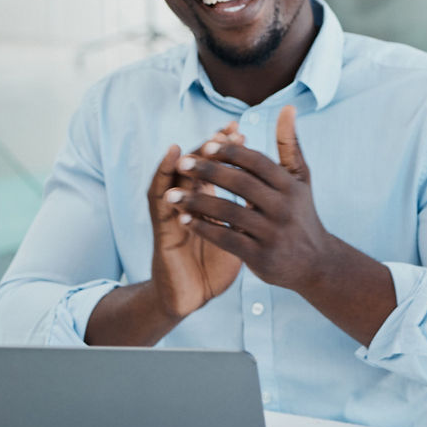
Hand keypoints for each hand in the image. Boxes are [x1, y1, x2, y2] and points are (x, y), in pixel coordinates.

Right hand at [147, 124, 244, 318]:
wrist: (194, 296)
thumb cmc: (215, 264)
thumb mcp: (239, 234)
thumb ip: (248, 211)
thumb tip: (268, 192)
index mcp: (208, 201)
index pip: (215, 166)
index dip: (226, 148)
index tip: (241, 130)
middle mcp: (189, 203)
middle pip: (194, 166)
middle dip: (207, 148)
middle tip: (222, 131)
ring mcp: (172, 215)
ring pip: (172, 181)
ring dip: (181, 163)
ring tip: (188, 146)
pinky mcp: (162, 233)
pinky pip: (158, 207)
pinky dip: (161, 188)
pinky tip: (169, 178)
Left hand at [166, 106, 333, 292]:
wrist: (316, 263)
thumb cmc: (302, 213)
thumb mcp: (300, 179)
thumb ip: (290, 144)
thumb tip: (287, 108)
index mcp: (290, 186)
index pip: (257, 162)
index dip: (231, 152)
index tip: (205, 143)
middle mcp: (283, 208)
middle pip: (240, 184)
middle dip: (208, 171)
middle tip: (182, 163)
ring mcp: (271, 233)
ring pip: (229, 212)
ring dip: (197, 202)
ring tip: (171, 195)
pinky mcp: (261, 257)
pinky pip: (226, 239)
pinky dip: (204, 229)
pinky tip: (184, 221)